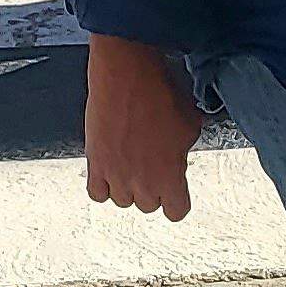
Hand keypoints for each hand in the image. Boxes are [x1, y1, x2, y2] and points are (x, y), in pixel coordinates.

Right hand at [81, 35, 201, 221]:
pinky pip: (97, 192)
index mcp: (171, 178)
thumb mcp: (190, 124)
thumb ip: (184, 151)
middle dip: (152, 188)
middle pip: (148, 205)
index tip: (175, 191)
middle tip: (152, 166)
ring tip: (131, 163)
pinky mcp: (95, 163)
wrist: (127, 75)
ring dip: (127, 186)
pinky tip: (110, 169)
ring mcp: (116, 175)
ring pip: (122, 200)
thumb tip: (177, 153)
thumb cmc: (160, 94)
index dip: (177, 200)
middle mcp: (143, 183)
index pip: (176, 212)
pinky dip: (103, 185)